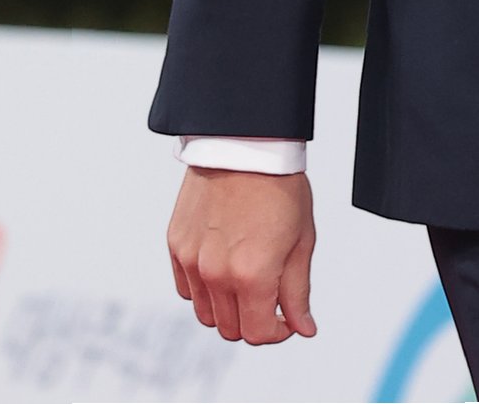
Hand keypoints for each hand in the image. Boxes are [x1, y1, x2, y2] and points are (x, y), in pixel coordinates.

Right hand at [167, 166, 316, 345]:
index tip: (286, 318)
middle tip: (269, 299)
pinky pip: (186, 288)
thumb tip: (303, 327)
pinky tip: (223, 267)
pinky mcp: (176, 245)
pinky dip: (203, 289)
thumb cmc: (278, 185)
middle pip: (230, 330)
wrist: (246, 145)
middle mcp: (216, 274)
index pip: (258, 334)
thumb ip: (298, 292)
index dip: (277, 332)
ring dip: (227, 308)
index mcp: (252, 275)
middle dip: (253, 321)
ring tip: (246, 280)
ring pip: (205, 314)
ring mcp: (191, 260)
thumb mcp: (302, 240)